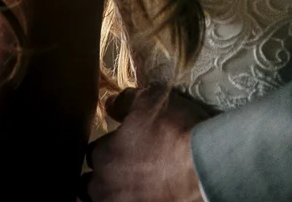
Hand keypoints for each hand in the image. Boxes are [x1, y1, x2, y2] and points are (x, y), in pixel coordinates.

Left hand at [82, 87, 210, 201]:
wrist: (202, 168)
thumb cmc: (174, 130)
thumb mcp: (151, 100)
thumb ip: (125, 101)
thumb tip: (108, 104)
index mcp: (104, 155)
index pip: (92, 152)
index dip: (106, 146)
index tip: (118, 144)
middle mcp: (106, 187)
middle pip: (89, 186)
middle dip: (100, 177)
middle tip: (119, 169)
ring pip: (104, 201)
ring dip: (112, 194)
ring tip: (129, 186)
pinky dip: (132, 200)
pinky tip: (145, 194)